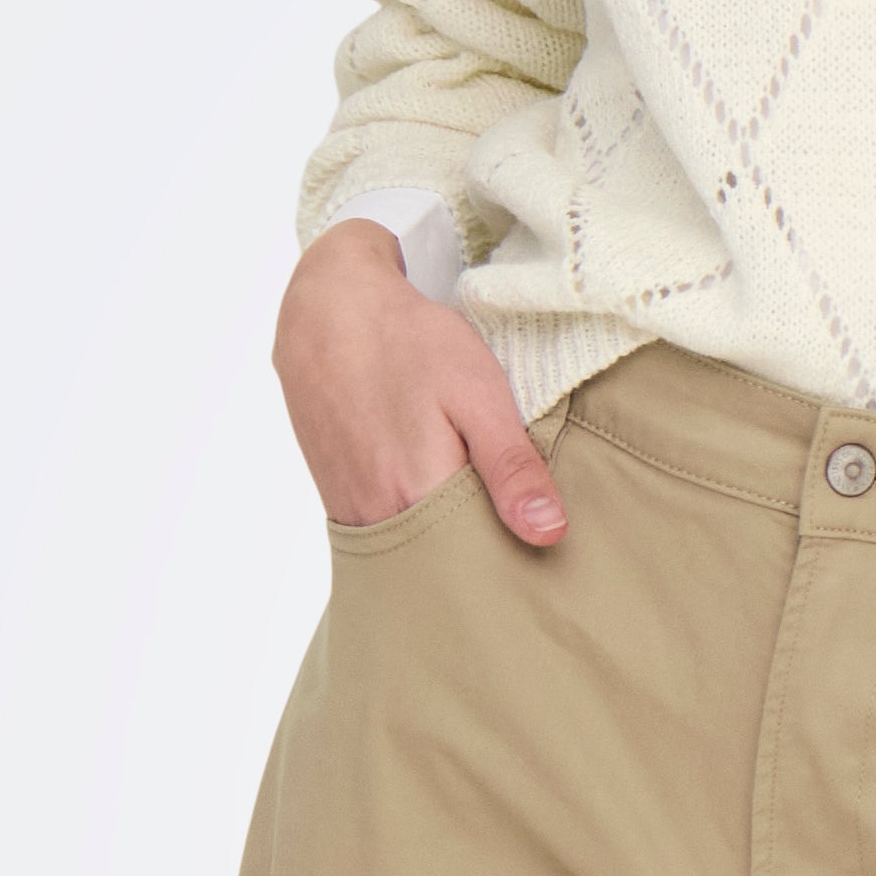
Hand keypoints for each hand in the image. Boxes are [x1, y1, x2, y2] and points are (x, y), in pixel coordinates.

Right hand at [274, 221, 565, 544]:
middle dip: (482, 556)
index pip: (478, 566)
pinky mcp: (338, 497)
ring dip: (448, 540)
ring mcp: (351, 511)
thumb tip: (549, 533)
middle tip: (514, 526)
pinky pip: (389, 531)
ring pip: (414, 551)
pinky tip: (438, 490)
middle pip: (443, 566)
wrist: (326, 309)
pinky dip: (418, 522)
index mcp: (419, 497)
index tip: (537, 553)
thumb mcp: (477, 393)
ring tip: (480, 506)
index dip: (512, 562)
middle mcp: (378, 517)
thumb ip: (511, 467)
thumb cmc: (407, 343)